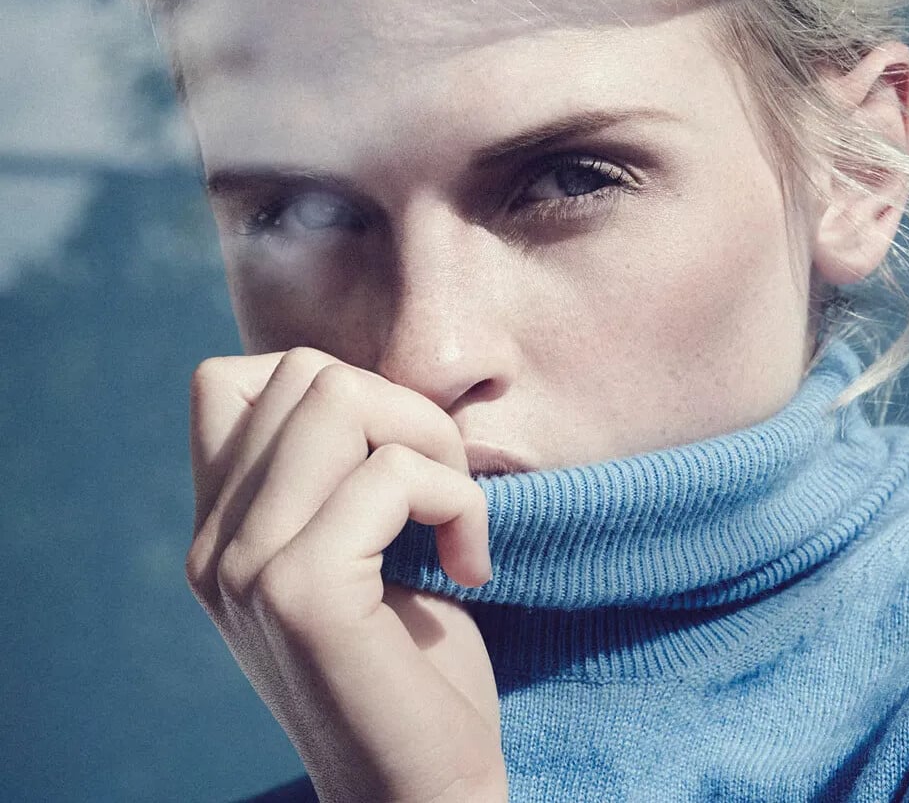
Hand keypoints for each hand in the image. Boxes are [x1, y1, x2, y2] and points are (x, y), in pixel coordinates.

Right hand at [184, 347, 507, 802]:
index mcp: (221, 531)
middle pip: (304, 372)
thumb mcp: (356, 553)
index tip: (385, 458)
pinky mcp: (302, 594)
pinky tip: (469, 568)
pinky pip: (393, 475)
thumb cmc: (412, 672)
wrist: (421, 799)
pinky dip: (458, 502)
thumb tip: (371, 385)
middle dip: (402, 408)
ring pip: (340, 396)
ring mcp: (246, 567)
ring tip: (455, 519)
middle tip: (442, 492)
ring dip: (432, 443)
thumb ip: (333, 474)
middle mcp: (215, 545)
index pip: (228, 382)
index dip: (325, 384)